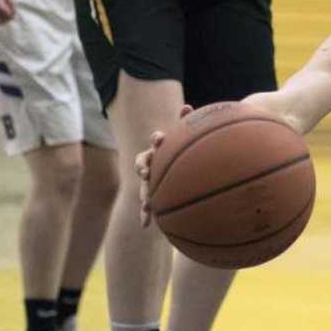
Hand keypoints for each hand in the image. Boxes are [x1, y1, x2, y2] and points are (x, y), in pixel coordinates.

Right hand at [135, 105, 191, 226]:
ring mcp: (150, 179)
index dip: (157, 140)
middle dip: (144, 167)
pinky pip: (147, 205)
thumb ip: (184, 123)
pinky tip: (145, 225)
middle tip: (147, 172)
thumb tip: (186, 106)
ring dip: (145, 194)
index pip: (156, 143)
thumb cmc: (179, 152)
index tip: (160, 138)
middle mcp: (151, 163)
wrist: (176, 172)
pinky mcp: (151, 195)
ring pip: (144, 186)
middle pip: (144, 163)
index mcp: (160, 150)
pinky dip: (145, 214)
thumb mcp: (183, 140)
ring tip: (147, 203)